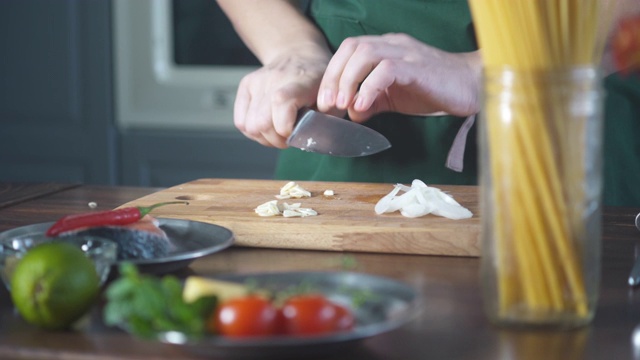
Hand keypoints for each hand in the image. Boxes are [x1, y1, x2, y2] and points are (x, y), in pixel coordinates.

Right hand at [233, 45, 330, 147]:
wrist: (299, 54)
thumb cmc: (320, 82)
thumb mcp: (333, 99)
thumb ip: (327, 120)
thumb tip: (314, 139)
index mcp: (299, 81)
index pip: (280, 104)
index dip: (286, 129)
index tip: (297, 133)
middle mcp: (274, 79)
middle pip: (261, 123)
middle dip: (276, 139)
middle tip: (288, 138)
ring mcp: (257, 81)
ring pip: (250, 126)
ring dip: (265, 138)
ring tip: (278, 133)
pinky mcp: (246, 85)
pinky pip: (241, 121)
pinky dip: (253, 132)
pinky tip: (268, 127)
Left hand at [316, 33, 481, 121]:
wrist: (472, 87)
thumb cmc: (434, 90)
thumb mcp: (394, 98)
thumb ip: (371, 102)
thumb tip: (351, 113)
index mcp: (385, 48)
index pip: (348, 50)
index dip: (331, 74)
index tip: (324, 102)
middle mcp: (393, 44)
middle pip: (351, 47)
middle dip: (334, 77)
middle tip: (328, 105)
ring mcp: (405, 53)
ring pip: (365, 53)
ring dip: (348, 81)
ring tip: (343, 106)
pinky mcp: (417, 67)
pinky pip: (386, 69)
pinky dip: (369, 87)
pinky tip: (363, 107)